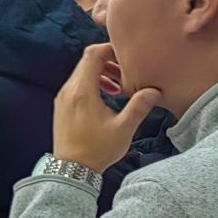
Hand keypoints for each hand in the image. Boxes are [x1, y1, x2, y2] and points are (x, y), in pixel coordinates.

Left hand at [53, 42, 162, 175]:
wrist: (71, 168)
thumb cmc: (96, 150)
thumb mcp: (123, 129)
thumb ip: (139, 107)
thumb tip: (154, 91)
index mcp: (82, 91)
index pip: (92, 55)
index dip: (110, 50)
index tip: (127, 56)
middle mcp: (68, 90)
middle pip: (86, 62)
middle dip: (109, 62)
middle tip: (127, 73)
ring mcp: (63, 97)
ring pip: (82, 73)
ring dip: (102, 74)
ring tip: (120, 88)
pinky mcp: (62, 105)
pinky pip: (77, 85)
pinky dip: (93, 83)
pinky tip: (108, 96)